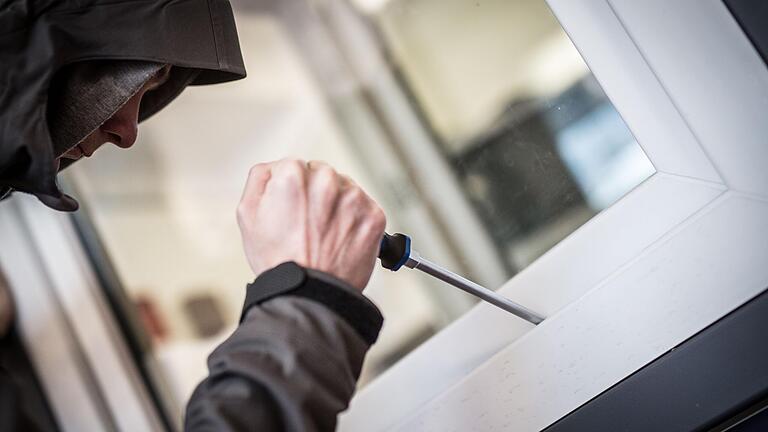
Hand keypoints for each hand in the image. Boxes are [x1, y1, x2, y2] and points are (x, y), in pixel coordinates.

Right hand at [237, 159, 386, 290]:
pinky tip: (341, 239)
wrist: (309, 294)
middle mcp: (326, 181)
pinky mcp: (374, 215)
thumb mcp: (248, 214)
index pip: (296, 166)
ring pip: (345, 189)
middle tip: (308, 225)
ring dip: (338, 205)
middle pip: (322, 174)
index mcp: (293, 175)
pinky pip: (365, 208)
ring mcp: (353, 198)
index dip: (292, 189)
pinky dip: (356, 221)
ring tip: (325, 234)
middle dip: (316, 194)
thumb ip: (259, 178)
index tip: (293, 209)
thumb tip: (274, 167)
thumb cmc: (278, 260)